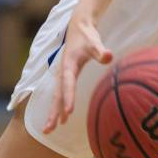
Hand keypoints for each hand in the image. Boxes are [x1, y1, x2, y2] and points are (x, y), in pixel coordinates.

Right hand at [43, 14, 112, 133]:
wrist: (78, 28)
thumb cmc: (87, 36)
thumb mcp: (95, 42)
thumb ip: (101, 51)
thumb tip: (108, 56)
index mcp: (68, 66)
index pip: (68, 85)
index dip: (68, 98)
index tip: (69, 112)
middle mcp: (62, 72)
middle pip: (56, 95)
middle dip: (53, 112)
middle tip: (49, 130)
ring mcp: (62, 75)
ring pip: (56, 96)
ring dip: (53, 112)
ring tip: (50, 130)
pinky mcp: (65, 77)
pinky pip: (60, 94)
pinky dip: (59, 106)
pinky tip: (62, 118)